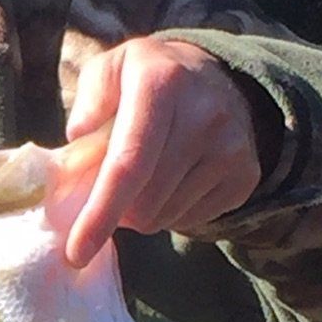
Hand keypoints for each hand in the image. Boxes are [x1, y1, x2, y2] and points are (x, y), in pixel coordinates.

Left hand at [63, 38, 264, 268]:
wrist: (217, 75)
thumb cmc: (147, 79)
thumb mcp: (109, 69)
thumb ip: (87, 101)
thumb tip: (78, 138)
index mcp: (162, 84)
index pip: (129, 164)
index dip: (100, 213)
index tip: (75, 252)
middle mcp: (204, 115)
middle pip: (145, 202)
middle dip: (116, 212)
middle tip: (109, 192)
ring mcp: (231, 147)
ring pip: (165, 217)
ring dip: (142, 211)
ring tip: (144, 177)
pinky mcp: (245, 174)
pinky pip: (191, 221)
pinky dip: (169, 213)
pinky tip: (170, 181)